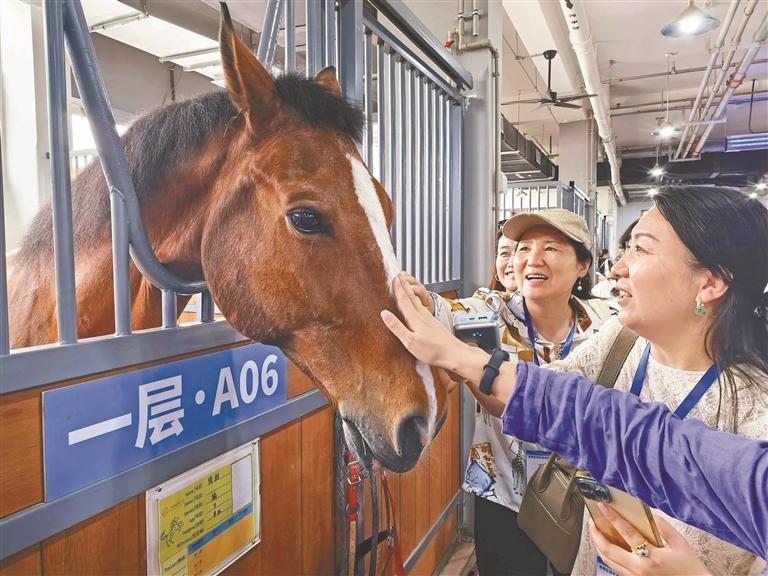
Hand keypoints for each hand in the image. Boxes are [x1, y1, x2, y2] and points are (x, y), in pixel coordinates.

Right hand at [381, 273, 475, 370]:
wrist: (454, 353)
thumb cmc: (433, 350)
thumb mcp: (410, 341)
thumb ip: (397, 327)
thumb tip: (384, 313)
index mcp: (415, 318)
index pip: (404, 300)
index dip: (398, 289)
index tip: (393, 278)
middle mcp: (422, 315)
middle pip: (411, 297)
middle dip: (404, 285)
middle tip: (399, 275)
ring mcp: (429, 318)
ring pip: (417, 300)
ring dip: (410, 291)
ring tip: (406, 285)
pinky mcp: (433, 323)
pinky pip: (422, 306)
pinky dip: (416, 300)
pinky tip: (417, 303)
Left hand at [590, 503, 710, 575]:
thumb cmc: (690, 568)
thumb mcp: (681, 544)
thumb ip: (663, 527)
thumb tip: (648, 514)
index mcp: (651, 557)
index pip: (626, 532)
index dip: (612, 517)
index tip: (603, 506)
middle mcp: (639, 569)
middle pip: (608, 550)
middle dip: (596, 534)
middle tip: (592, 521)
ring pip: (608, 561)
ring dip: (599, 546)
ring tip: (596, 533)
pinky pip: (616, 568)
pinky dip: (609, 556)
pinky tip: (608, 547)